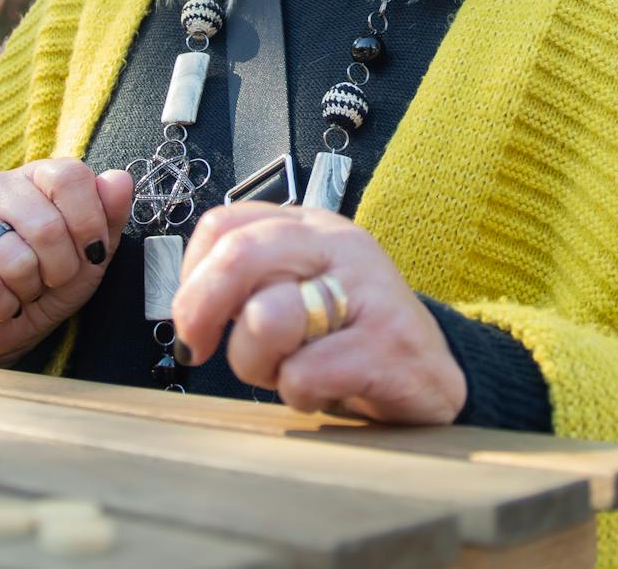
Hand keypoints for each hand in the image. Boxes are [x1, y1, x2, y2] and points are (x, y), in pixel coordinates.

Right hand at [0, 159, 133, 366]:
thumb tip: (120, 180)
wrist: (4, 329)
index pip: (70, 177)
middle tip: (52, 280)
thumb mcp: (91, 253)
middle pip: (46, 225)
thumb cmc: (50, 282)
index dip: (89, 222)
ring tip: (23, 290)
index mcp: (37, 176)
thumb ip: (109, 216)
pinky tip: (0, 304)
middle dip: (61, 269)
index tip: (91, 252)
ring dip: (29, 290)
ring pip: (15, 260)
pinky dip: (2, 307)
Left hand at [170, 203, 466, 423]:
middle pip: (239, 255)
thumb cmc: (347, 340)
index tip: (190, 318)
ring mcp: (367, 290)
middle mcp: (338, 245)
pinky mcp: (386, 345)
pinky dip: (300, 394)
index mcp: (309, 228)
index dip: (190, 275)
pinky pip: (304, 372)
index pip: (223, 224)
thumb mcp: (297, 294)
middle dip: (200, 308)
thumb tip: (185, 302)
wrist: (432, 378)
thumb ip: (249, 281)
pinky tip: (323, 390)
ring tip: (286, 371)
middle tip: (197, 348)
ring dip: (256, 363)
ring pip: (265, 317)